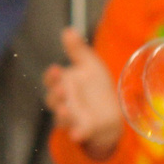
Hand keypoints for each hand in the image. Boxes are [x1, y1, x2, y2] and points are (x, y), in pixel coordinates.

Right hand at [43, 27, 122, 160]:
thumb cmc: (95, 88)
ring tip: (65, 110)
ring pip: (61, 116)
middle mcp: (63, 100)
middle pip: (53, 98)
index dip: (52, 75)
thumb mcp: (90, 65)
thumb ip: (77, 50)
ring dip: (62, 114)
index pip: (52, 79)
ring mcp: (71, 116)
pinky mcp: (83, 129)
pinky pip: (77, 132)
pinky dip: (76, 133)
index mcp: (63, 83)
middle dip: (56, 94)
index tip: (56, 69)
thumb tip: (68, 30)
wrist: (110, 112)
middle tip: (62, 88)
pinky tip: (78, 133)